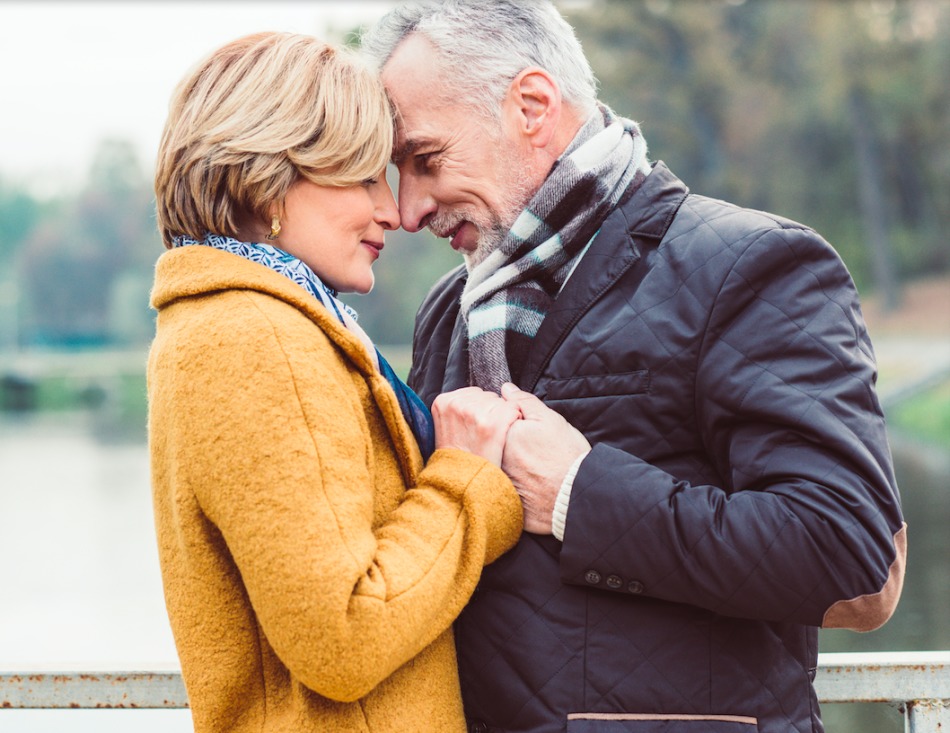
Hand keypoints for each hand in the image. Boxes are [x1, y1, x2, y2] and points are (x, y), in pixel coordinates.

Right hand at [432, 387, 521, 466]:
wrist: (461, 484)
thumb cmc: (457, 459)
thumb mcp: (444, 429)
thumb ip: (456, 408)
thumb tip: (476, 395)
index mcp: (443, 402)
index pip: (474, 392)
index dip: (480, 409)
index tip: (477, 426)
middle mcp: (458, 404)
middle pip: (488, 396)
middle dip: (492, 411)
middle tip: (484, 434)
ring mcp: (475, 413)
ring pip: (502, 402)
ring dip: (504, 416)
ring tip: (493, 437)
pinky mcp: (492, 424)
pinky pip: (513, 410)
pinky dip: (515, 420)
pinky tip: (505, 435)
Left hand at [500, 383, 590, 533]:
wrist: (576, 497)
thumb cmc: (566, 457)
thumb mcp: (550, 420)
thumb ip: (524, 402)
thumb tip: (506, 389)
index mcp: (502, 435)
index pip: (496, 420)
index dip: (513, 421)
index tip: (529, 430)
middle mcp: (494, 458)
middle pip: (495, 442)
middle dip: (509, 441)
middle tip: (533, 449)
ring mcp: (497, 479)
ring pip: (498, 462)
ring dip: (510, 461)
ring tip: (534, 465)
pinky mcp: (504, 498)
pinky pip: (503, 485)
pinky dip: (514, 481)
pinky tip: (530, 481)